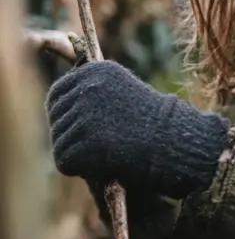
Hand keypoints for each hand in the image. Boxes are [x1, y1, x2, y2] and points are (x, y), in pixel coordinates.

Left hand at [46, 61, 228, 198]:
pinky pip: (64, 160)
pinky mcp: (84, 142)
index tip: (78, 129)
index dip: (64, 116)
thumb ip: (92, 92)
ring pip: (59, 141)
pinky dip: (78, 168)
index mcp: (95, 70)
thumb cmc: (153, 123)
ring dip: (76, 153)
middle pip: (55, 119)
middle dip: (70, 135)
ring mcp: (84, 115)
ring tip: (104, 154)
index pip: (57, 94)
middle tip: (94, 146)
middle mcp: (87, 87)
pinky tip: (100, 164)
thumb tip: (56, 107)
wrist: (175, 142)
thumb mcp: (122, 92)